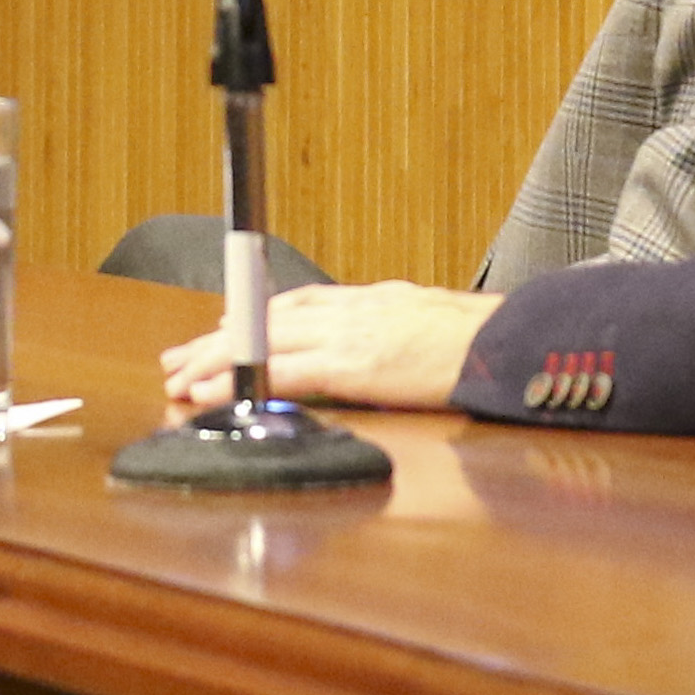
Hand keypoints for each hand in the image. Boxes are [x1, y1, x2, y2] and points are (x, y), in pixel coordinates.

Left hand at [156, 281, 503, 416]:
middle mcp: (356, 309)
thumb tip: (389, 354)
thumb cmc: (491, 345)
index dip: (257, 312)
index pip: (302, 301)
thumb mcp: (438, 329)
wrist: (516, 345)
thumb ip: (403, 336)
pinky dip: (239, 379)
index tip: (224, 323)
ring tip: (178, 377)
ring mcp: (353, 334)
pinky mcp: (355, 365)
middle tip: (180, 357)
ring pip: (263, 339)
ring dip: (214, 358)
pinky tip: (210, 393)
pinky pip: (282, 371)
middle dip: (219, 337)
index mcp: (378, 301)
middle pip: (269, 317)